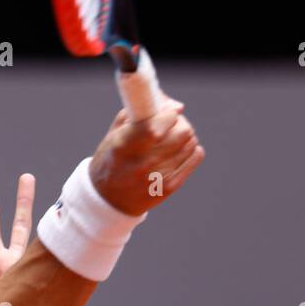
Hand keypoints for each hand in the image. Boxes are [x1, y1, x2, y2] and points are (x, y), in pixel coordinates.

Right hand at [88, 100, 203, 216]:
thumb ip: (140, 112)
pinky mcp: (170, 187)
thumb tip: (176, 105)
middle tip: (171, 123)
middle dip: (179, 122)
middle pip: (181, 132)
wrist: (109, 200)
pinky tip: (179, 149)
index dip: (168, 113)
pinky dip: (192, 149)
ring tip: (172, 138)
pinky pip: (195, 157)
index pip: (156, 126)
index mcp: (123, 146)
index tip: (167, 110)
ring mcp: (158, 177)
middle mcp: (142, 163)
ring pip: (190, 143)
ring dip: (185, 135)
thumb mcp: (115, 133)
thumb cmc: (112, 159)